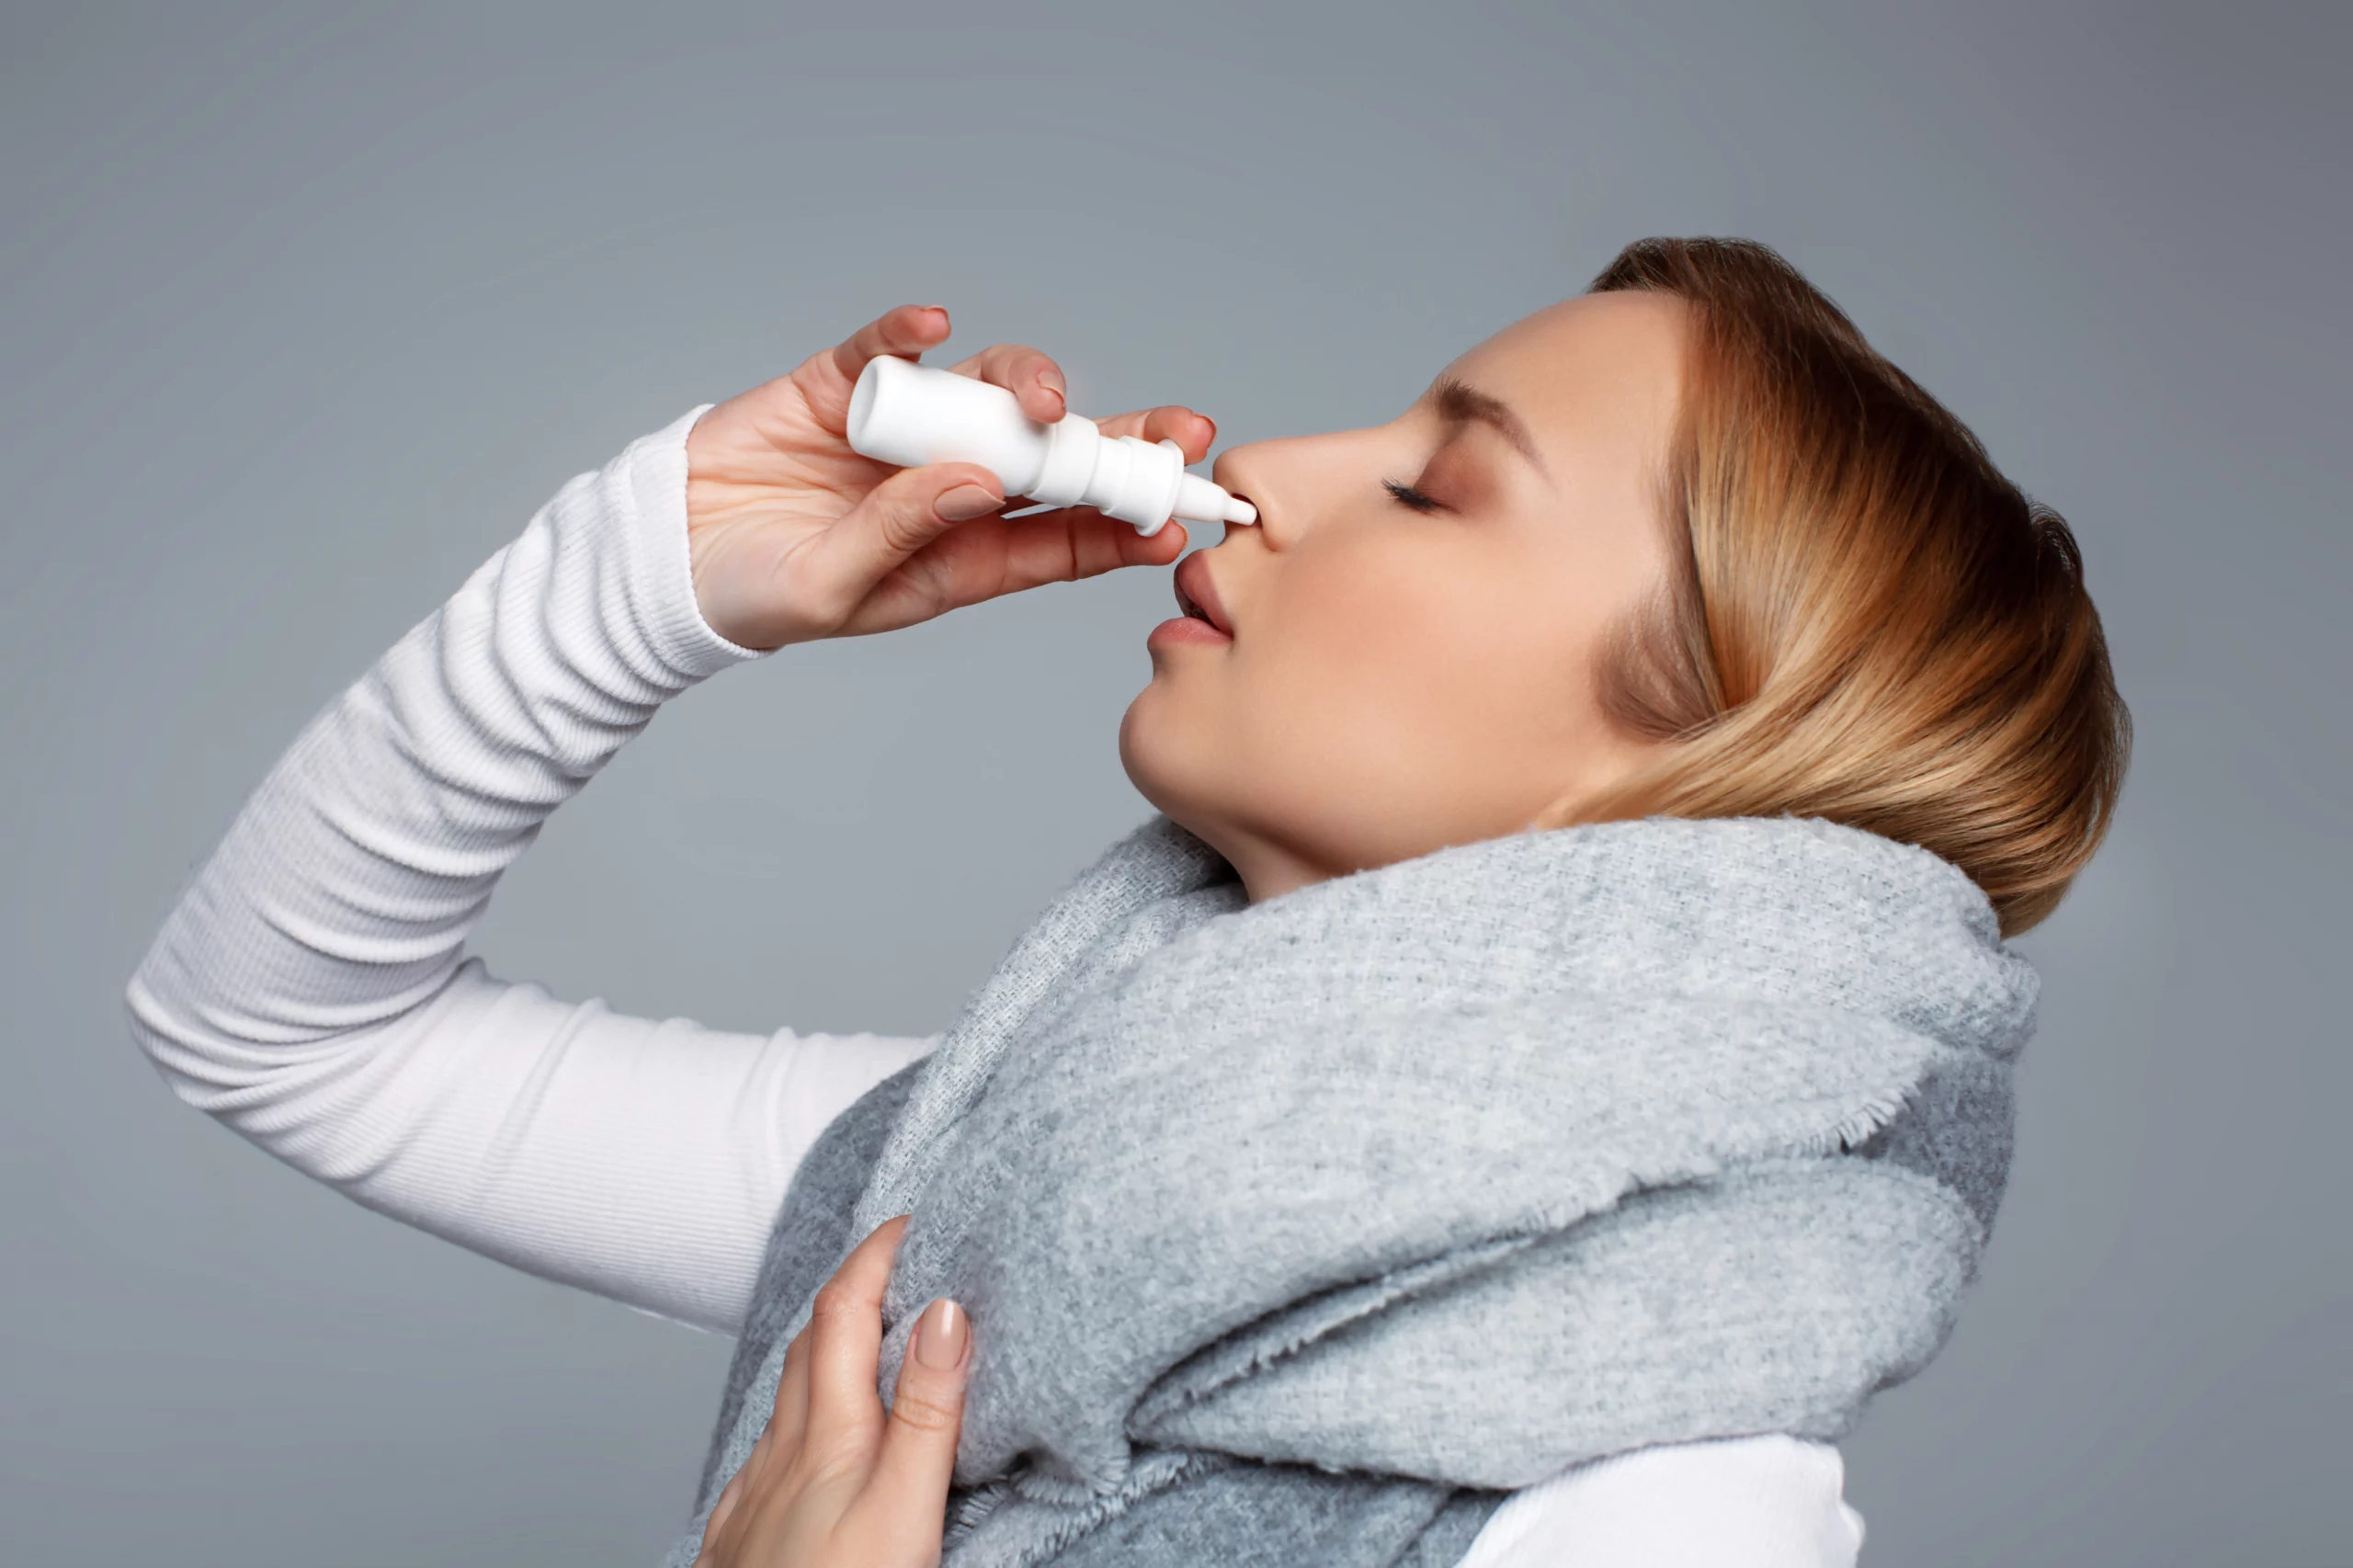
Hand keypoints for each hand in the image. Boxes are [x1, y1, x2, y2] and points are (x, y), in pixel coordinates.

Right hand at [685, 305, 1216, 648]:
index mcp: (961, 556)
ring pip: (987, 393)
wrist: (663, 557)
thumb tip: (983, 479)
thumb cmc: (756, 594)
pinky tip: (930, 322)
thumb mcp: (835, 587)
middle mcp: (948, 487)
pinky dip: (907, 329)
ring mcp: (902, 431)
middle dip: (1117, 440)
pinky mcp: (842, 386)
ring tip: (1037, 397)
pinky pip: (886, 347)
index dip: (1122, 522)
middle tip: (1176, 431)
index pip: (1062, 537)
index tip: (1177, 514)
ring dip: (1024, 385)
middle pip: (1050, 457)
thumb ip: (906, 534)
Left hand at [694, 1215, 969, 1567]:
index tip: (915, 1220)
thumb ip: (925, 1412)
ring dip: (821, 1354)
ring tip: (862, 1343)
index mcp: (826, 1436)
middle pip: (807, 1347)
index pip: (843, 1312)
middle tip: (898, 1262)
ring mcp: (753, 1500)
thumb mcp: (904, 1509)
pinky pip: (762, 1459)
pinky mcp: (741, 1545)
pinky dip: (794, 1425)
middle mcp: (781, 1455)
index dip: (875, 1255)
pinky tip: (801, 1450)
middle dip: (849, 1291)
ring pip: (784, 1402)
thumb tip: (943, 1306)